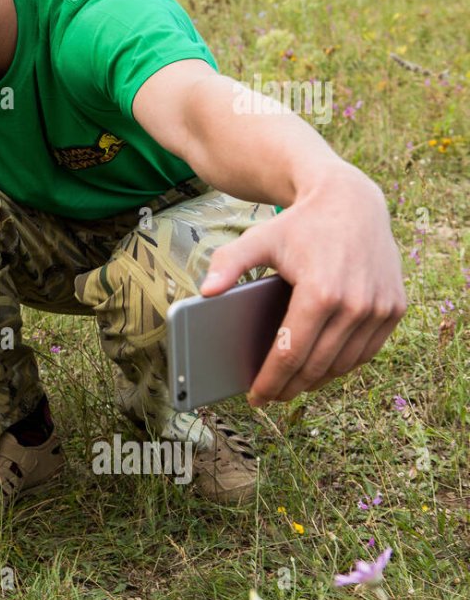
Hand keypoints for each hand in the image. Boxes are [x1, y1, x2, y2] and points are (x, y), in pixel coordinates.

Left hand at [198, 164, 406, 407]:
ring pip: (344, 363)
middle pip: (316, 365)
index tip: (255, 397)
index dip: (270, 381)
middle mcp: (355, 304)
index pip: (291, 354)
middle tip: (270, 397)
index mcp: (320, 293)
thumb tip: (205, 291)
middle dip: (290, 387)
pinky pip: (367, 351)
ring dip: (317, 380)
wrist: (352, 202)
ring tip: (292, 386)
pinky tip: (322, 369)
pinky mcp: (395, 307)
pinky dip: (344, 365)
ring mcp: (380, 308)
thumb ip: (228, 264)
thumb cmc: (299, 225)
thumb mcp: (258, 238)